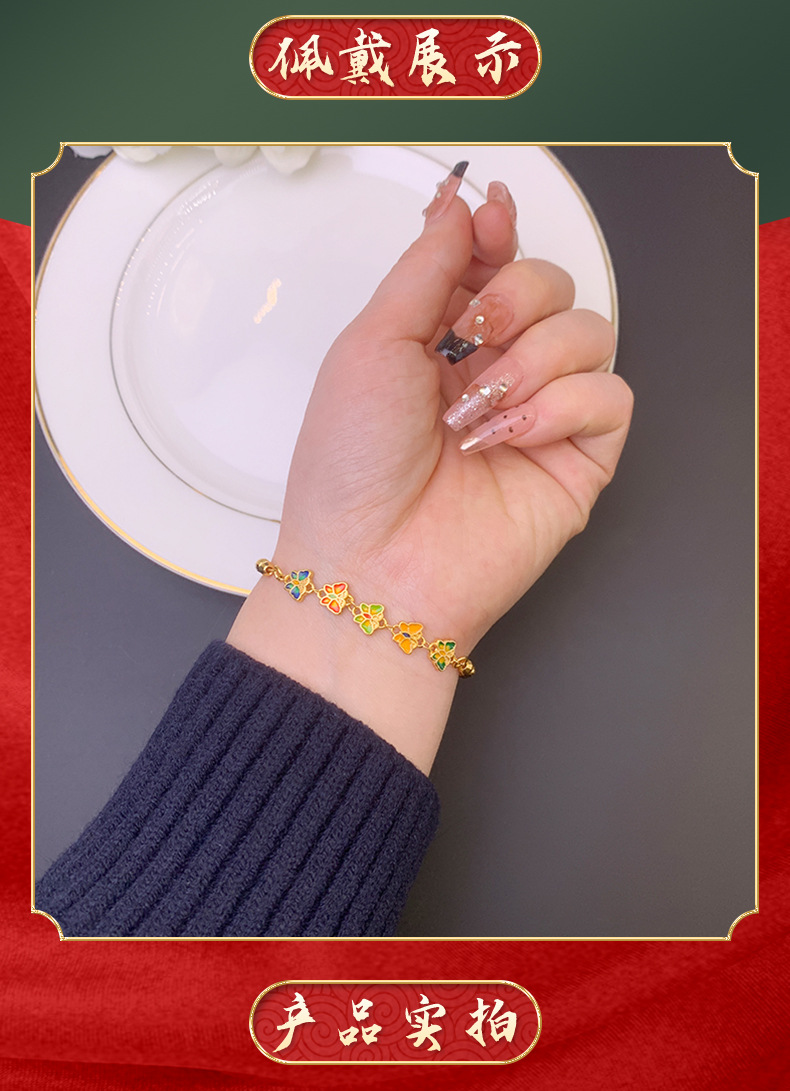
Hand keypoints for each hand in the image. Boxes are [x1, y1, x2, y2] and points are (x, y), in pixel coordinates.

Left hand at [229, 166, 632, 771]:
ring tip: (477, 413)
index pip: (493, 263)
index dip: (498, 234)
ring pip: (588, 330)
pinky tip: (512, 436)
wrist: (372, 565)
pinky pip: (610, 394)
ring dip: (530, 360)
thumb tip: (458, 203)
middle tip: (468, 338)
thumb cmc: (352, 467)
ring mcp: (540, 414)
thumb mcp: (371, 343)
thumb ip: (425, 266)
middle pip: (550, 284)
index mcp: (440, 342)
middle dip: (512, 297)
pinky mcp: (578, 459)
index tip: (490, 221)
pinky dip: (563, 406)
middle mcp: (494, 371)